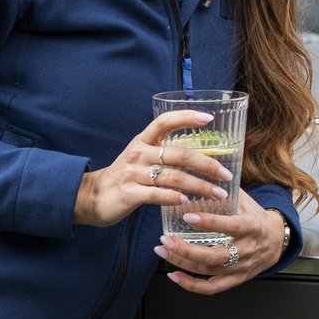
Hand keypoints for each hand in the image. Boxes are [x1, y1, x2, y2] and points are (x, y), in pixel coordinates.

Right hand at [73, 109, 233, 227]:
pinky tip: (187, 201)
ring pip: (174, 176)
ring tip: (217, 194)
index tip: (210, 118)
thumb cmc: (126, 176)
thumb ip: (164, 153)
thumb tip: (201, 156)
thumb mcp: (141, 157)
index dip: (187, 116)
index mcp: (143, 141)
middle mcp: (139, 153)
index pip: (165, 121)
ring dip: (200, 186)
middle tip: (226, 175)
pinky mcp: (130, 193)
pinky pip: (158, 194)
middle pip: (180, 154)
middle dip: (207, 164)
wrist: (92, 197)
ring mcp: (134, 173)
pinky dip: (175, 197)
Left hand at [155, 190, 286, 293]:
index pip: (230, 226)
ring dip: (182, 262)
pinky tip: (174, 274)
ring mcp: (241, 267)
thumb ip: (227, 190)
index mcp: (252, 227)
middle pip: (215, 256)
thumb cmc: (257, 218)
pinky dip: (190, 285)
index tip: (188, 216)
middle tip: (166, 239)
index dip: (209, 222)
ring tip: (163, 251)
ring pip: (209, 270)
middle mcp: (246, 250)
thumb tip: (203, 171)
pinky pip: (211, 288)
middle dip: (187, 249)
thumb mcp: (247, 202)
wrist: (277, 241)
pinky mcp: (235, 280)